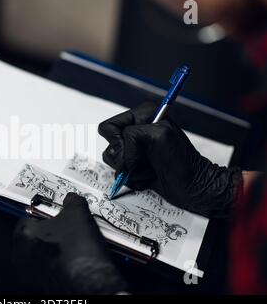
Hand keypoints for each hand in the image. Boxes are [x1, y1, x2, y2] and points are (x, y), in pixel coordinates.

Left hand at [12, 193, 126, 294]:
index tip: (56, 215)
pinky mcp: (41, 287)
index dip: (44, 213)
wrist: (92, 282)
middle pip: (33, 236)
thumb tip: (71, 199)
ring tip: (72, 245)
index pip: (28, 216)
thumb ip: (71, 201)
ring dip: (53, 248)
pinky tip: (72, 260)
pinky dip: (57, 264)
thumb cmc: (80, 250)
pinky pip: (47, 269)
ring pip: (39, 254)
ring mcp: (30, 274)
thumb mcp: (78, 213)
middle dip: (49, 231)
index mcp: (23, 235)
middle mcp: (21, 256)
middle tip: (66, 229)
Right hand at [98, 102, 241, 216]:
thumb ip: (133, 134)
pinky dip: (133, 179)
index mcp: (142, 116)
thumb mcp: (159, 136)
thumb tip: (121, 153)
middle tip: (145, 160)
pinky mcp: (135, 166)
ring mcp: (135, 150)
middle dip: (125, 157)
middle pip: (109, 145)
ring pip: (112, 161)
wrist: (194, 188)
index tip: (137, 150)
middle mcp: (137, 131)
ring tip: (149, 169)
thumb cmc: (183, 163)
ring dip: (130, 170)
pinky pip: (119, 174)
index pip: (109, 127)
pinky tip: (148, 177)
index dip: (119, 141)